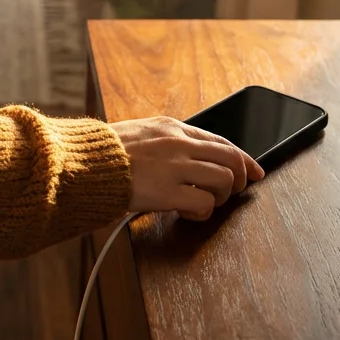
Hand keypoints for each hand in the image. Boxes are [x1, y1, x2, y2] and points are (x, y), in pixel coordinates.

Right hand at [111, 116, 264, 220]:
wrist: (83, 164)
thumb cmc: (103, 155)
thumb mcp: (139, 134)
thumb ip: (166, 142)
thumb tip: (190, 158)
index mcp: (172, 127)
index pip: (221, 141)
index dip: (243, 159)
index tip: (255, 171)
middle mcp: (178, 143)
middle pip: (230, 160)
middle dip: (238, 180)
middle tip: (231, 194)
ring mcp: (175, 166)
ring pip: (224, 180)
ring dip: (219, 197)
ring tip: (202, 203)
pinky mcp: (168, 191)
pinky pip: (205, 202)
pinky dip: (202, 211)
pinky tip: (187, 212)